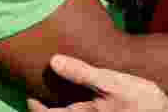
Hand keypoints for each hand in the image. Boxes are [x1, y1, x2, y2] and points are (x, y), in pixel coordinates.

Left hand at [27, 55, 167, 111]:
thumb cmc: (138, 100)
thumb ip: (82, 72)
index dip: (35, 107)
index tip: (29, 94)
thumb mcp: (110, 82)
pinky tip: (82, 98)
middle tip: (38, 95)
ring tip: (57, 95)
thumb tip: (53, 60)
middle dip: (48, 109)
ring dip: (62, 108)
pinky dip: (77, 108)